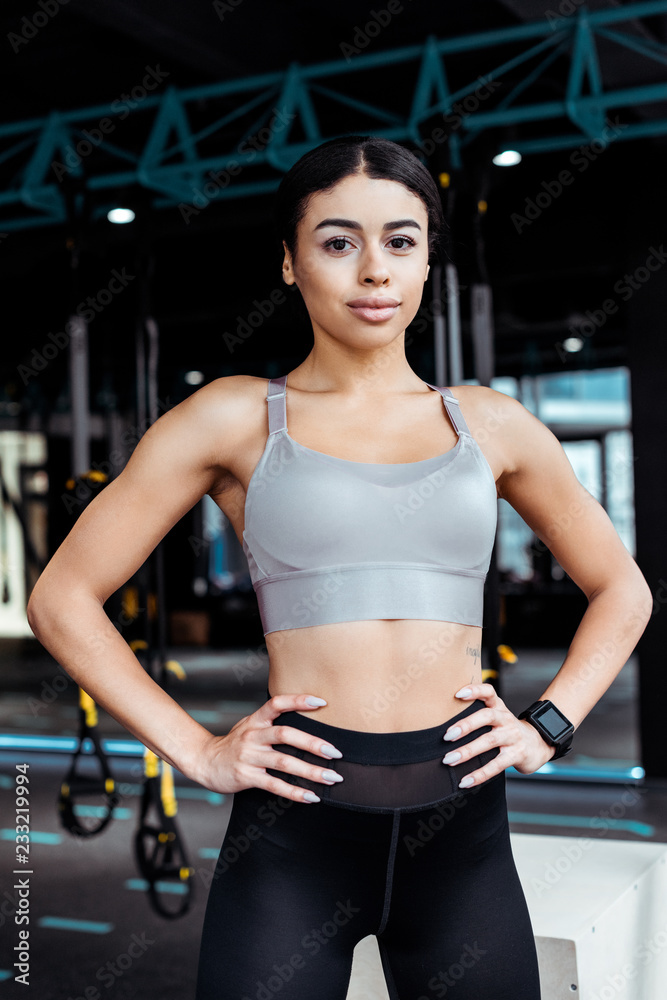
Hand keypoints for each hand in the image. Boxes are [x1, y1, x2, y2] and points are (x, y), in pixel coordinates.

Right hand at [193, 693, 344, 802]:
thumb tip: (304, 716)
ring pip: (284, 763)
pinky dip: (294, 792)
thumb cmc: (234, 743)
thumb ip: (271, 721)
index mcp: (256, 720)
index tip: (322, 703)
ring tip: (331, 778)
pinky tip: (311, 796)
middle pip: (285, 735)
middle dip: (313, 744)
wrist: (204, 761)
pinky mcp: (246, 777)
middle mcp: (253, 735)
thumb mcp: (249, 725)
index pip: (277, 703)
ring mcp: (249, 756)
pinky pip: (274, 785)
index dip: (298, 701)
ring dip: (310, 771)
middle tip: (336, 752)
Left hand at [441, 682, 555, 788]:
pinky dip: (479, 774)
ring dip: (467, 751)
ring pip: (489, 741)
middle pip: (487, 717)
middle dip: (466, 725)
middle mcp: (506, 719)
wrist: (539, 744)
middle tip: (447, 736)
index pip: (488, 692)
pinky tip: (465, 781)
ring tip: (449, 760)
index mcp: (498, 707)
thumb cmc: (507, 730)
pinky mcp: (517, 755)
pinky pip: (496, 765)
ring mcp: (512, 737)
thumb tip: (443, 722)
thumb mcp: (497, 716)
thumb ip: (477, 714)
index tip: (458, 694)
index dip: (475, 690)